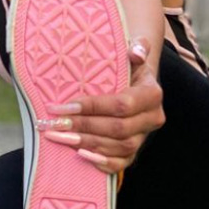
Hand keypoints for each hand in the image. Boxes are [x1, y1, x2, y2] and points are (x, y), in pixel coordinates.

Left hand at [41, 37, 165, 173]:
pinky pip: (122, 163)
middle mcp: (153, 118)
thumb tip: (136, 53)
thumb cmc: (126, 64)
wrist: (133, 81)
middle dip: (84, 127)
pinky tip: (81, 155)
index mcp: (152, 94)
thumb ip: (137, 45)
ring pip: (119, 147)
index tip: (64, 106)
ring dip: (87, 143)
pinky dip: (103, 162)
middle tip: (55, 124)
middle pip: (118, 129)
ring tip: (60, 137)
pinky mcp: (135, 151)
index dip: (93, 107)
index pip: (122, 104)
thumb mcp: (131, 50)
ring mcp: (144, 137)